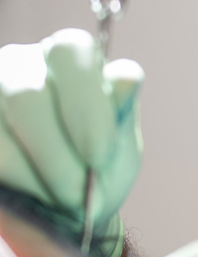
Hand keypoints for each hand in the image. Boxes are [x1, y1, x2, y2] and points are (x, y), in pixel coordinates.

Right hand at [0, 30, 142, 256]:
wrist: (64, 208)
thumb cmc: (97, 169)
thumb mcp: (120, 148)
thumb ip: (120, 115)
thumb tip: (127, 77)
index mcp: (72, 57)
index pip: (70, 48)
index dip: (86, 103)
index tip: (100, 157)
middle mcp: (24, 62)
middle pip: (27, 95)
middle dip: (55, 153)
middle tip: (78, 193)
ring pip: (0, 124)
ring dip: (35, 171)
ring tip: (61, 197)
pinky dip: (17, 178)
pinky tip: (35, 192)